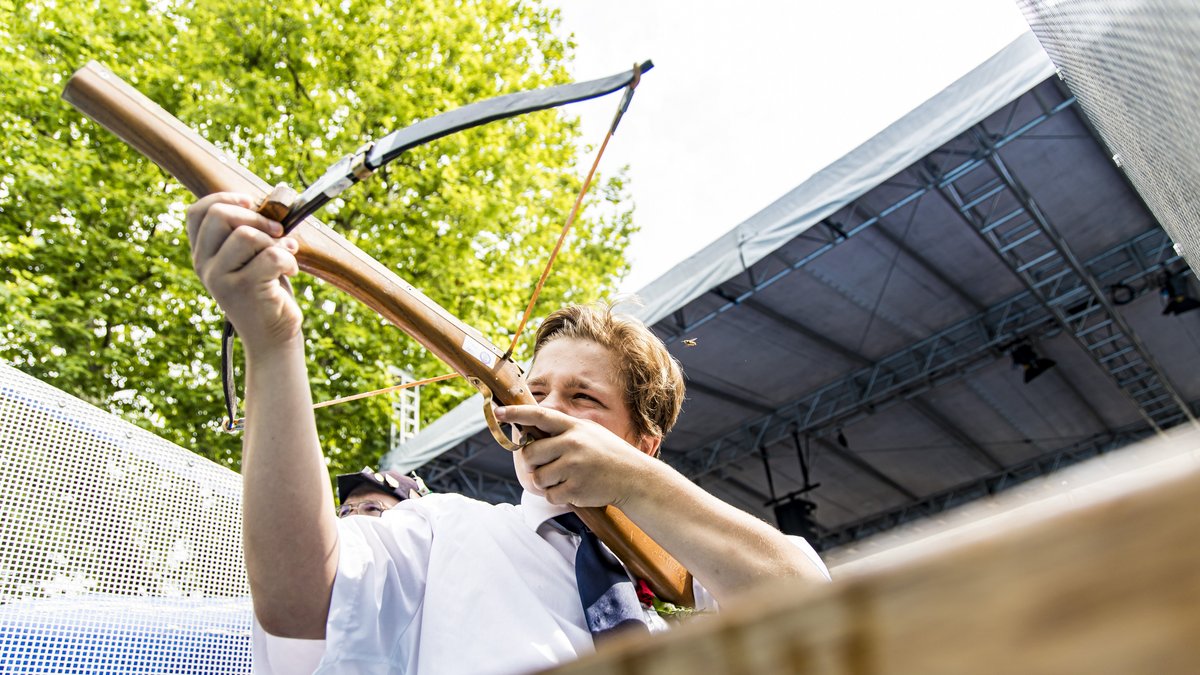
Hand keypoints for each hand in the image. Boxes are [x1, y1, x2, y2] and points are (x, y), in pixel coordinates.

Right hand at [185, 192, 301, 351]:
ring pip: (246, 235)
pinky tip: (290, 271)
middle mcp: (204, 265)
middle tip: (278, 232)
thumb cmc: (266, 292)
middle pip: (220, 215)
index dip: (224, 198)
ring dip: (276, 241)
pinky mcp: (242, 289)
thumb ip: (248, 233)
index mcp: (203, 254)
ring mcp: (220, 278)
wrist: (273, 337)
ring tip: (286, 255)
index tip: (252, 203)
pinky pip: (270, 255)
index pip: (197, 212)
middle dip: (257, 217)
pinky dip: (288, 259)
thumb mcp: (251, 259)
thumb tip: (270, 204)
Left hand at [495, 404, 655, 507]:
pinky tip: (574, 489)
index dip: (516, 413)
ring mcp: (573, 466)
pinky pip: (549, 495)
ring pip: (538, 477)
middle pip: (530, 453)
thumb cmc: (607, 454)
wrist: (634, 478)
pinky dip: (557, 495)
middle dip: (534, 462)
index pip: (539, 416)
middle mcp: (572, 443)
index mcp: (574, 427)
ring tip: (567, 478)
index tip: (498, 411)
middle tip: (548, 464)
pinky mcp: (575, 488)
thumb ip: (563, 431)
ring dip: (547, 481)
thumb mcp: (588, 433)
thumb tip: (530, 431)